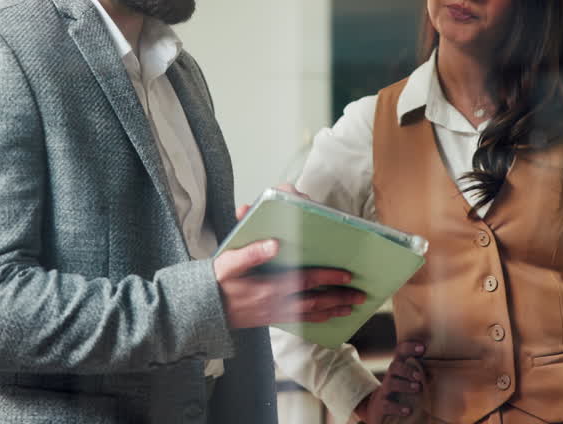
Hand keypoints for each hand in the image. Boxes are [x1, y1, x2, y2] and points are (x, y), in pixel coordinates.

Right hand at [213, 239, 364, 329]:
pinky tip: (326, 316)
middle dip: (339, 298)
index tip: (347, 275)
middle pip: (315, 301)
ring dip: (332, 310)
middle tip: (361, 296)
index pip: (306, 281)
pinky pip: (300, 320)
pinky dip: (317, 318)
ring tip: (351, 308)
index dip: (328, 278)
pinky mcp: (271, 319)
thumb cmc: (215, 283)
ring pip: (310, 313)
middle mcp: (276, 303)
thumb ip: (251, 252)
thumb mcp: (228, 263)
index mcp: (269, 287)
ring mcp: (275, 313)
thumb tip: (274, 242)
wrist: (202, 311)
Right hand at [355, 340, 425, 422]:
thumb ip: (420, 376)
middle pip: (394, 367)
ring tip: (417, 388)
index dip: (409, 347)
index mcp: (398, 369)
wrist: (378, 407)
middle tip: (419, 376)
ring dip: (404, 385)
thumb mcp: (408, 382)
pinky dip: (398, 407)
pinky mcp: (381, 406)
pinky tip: (408, 410)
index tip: (423, 348)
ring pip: (390, 384)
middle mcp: (390, 377)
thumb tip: (434, 373)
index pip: (400, 352)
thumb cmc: (399, 391)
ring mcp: (384, 391)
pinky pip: (387, 405)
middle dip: (407, 370)